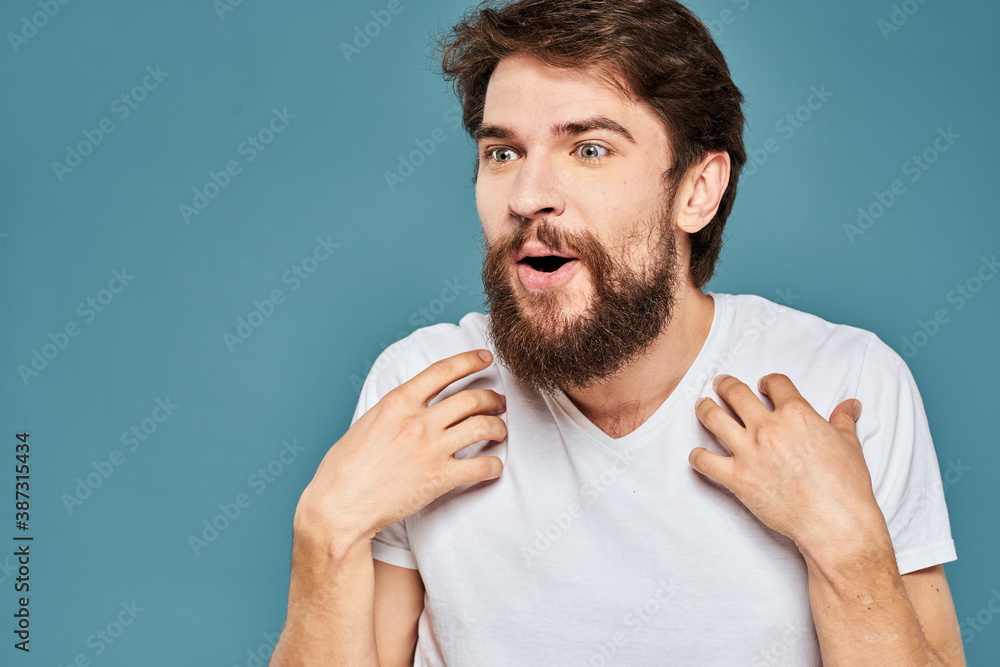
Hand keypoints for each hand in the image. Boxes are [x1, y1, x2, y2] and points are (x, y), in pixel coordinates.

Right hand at [295, 349, 506, 555]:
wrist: (339, 507)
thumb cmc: (344, 469)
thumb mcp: (367, 423)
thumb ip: (394, 410)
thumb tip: (411, 405)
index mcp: (397, 402)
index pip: (443, 371)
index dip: (470, 360)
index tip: (486, 358)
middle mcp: (417, 421)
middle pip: (471, 398)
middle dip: (492, 398)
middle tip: (499, 402)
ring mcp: (430, 449)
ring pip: (482, 426)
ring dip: (498, 427)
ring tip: (500, 431)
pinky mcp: (439, 478)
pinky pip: (481, 466)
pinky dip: (494, 465)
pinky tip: (495, 466)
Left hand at [688, 373, 883, 556]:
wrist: (835, 522)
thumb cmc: (846, 486)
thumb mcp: (849, 445)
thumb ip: (843, 420)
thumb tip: (850, 404)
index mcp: (796, 413)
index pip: (774, 384)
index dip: (767, 381)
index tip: (762, 385)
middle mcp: (768, 427)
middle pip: (735, 393)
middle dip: (725, 385)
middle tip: (719, 384)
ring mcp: (749, 452)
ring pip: (713, 418)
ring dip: (704, 408)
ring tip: (702, 405)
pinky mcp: (736, 478)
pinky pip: (704, 461)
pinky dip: (697, 457)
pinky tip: (697, 455)